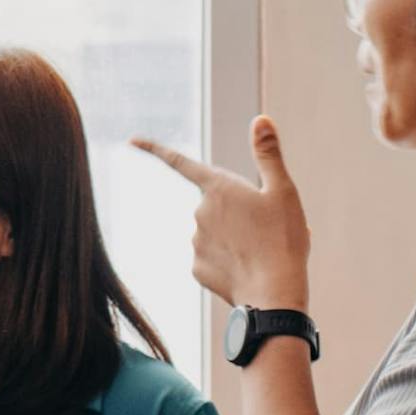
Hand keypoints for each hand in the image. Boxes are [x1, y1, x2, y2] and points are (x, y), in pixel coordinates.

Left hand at [130, 118, 313, 311]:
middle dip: (236, 212)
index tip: (132, 141)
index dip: (156, 149)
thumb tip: (260, 119)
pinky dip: (228, 261)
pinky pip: (212, 258)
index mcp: (218, 188)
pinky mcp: (197, 268)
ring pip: (215, 232)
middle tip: (266, 228)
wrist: (274, 295)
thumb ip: (268, 154)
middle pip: (215, 204)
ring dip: (234, 238)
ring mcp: (195, 241)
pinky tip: (246, 269)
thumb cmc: (282, 240)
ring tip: (261, 251)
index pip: (181, 162)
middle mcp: (199, 212)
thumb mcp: (283, 191)